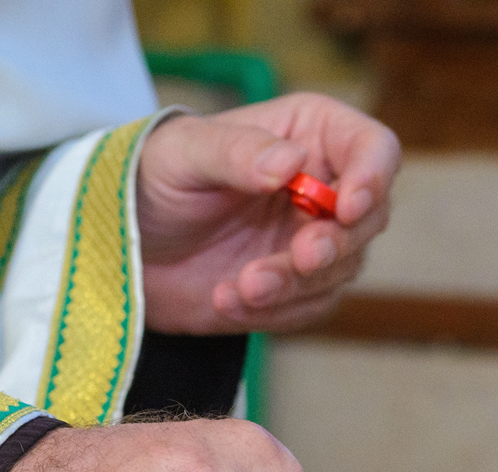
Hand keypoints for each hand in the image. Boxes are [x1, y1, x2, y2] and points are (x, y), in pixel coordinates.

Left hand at [136, 93, 399, 333]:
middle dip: (333, 245)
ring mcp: (313, 241)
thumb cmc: (152, 179)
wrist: (124, 246)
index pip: (372, 149)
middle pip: (367, 220)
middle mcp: (324, 187)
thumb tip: (291, 162)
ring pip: (340, 271)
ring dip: (294, 284)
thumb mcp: (184, 154)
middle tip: (299, 258)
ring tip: (239, 287)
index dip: (373, 177)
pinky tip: (226, 301)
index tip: (347, 207)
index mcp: (311, 134)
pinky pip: (308, 308)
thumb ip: (236, 153)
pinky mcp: (297, 290)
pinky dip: (273, 312)